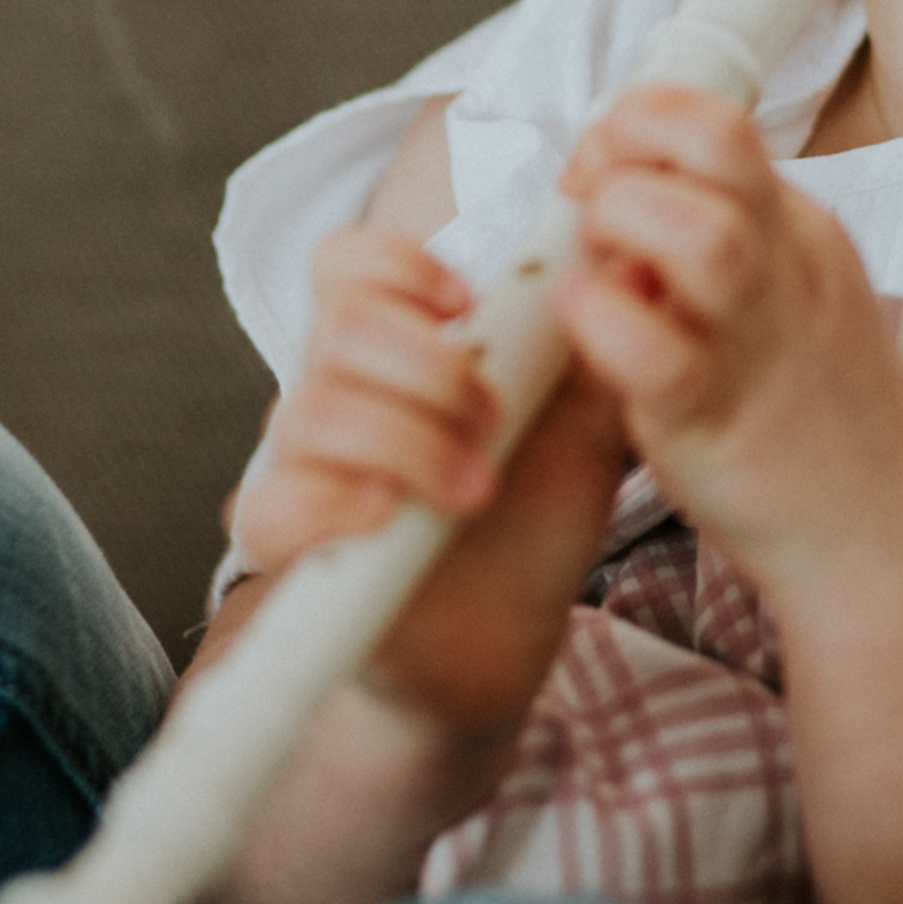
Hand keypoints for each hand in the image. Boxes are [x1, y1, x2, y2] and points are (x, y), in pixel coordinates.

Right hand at [234, 226, 628, 733]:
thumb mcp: (584, 425)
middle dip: (430, 365)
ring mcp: (306, 467)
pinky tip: (392, 515)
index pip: (349, 264)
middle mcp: (337, 393)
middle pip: (341, 326)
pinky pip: (269, 504)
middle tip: (493, 420)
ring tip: (475, 487)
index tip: (468, 302)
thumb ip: (597, 346)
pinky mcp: (290, 548)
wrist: (507, 640)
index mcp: (398, 347)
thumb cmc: (533, 518)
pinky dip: (334, 500)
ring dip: (408, 438)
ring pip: (312, 408)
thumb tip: (633, 265)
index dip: (400, 264)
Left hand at [554, 86, 902, 595]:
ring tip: (591, 264)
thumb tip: (614, 196)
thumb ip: (718, 241)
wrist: (884, 535)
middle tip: (584, 198)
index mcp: (799, 232)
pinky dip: (600, 319)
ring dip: (618, 223)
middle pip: (715, 144)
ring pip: (702, 233)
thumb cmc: (815, 417)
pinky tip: (579, 318)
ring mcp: (759, 343)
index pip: (718, 120)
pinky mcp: (718, 420)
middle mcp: (786, 270)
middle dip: (624, 146)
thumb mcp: (788, 297)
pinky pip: (656, 352)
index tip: (599, 168)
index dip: (637, 121)